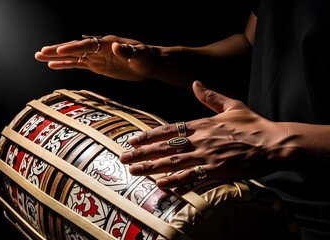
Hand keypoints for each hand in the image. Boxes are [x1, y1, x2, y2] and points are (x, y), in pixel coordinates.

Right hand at [35, 35, 158, 80]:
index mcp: (107, 43)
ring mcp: (95, 56)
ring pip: (72, 56)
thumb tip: (117, 47)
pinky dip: (65, 65)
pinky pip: (77, 64)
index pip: (87, 45)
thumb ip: (128, 51)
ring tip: (39, 56)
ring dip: (56, 57)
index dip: (73, 48)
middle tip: (40, 52)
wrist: (147, 63)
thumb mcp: (140, 55)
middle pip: (74, 48)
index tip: (59, 51)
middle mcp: (98, 48)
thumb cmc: (145, 58)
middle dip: (57, 51)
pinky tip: (52, 66)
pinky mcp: (96, 65)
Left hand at [120, 80, 286, 188]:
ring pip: (174, 161)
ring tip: (135, 170)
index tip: (133, 139)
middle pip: (165, 146)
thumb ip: (211, 96)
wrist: (274, 142)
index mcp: (202, 124)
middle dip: (142, 152)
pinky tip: (162, 184)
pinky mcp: (217, 169)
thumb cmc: (254, 124)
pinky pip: (193, 176)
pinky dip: (176, 180)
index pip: (168, 129)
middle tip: (124, 157)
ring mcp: (208, 155)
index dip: (149, 135)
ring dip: (152, 166)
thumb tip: (195, 83)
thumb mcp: (232, 104)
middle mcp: (200, 139)